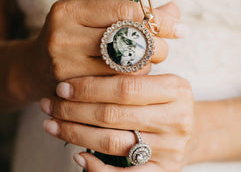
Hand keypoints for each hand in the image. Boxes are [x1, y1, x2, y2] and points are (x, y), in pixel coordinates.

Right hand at [24, 0, 182, 99]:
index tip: (179, 27)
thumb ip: (132, 12)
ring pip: (125, 67)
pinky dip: (130, 82)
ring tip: (144, 62)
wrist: (31, 69)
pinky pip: (115, 87)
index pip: (125, 11)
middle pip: (127, 40)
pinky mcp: (68, 89)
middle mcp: (62, 35)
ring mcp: (63, 64)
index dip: (157, 20)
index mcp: (69, 10)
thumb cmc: (71, 37)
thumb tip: (175, 9)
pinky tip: (131, 78)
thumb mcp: (92, 18)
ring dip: (145, 66)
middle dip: (156, 45)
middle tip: (164, 48)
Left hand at [40, 74, 193, 170]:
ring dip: (76, 133)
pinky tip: (78, 155)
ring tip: (52, 125)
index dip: (89, 87)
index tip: (62, 86)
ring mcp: (172, 148)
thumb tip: (74, 80)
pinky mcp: (165, 171)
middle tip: (50, 105)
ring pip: (112, 142)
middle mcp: (178, 118)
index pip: (125, 87)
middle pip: (114, 114)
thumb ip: (127, 77)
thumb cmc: (161, 102)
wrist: (191, 131)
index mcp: (176, 89)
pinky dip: (97, 167)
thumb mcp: (155, 83)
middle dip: (74, 110)